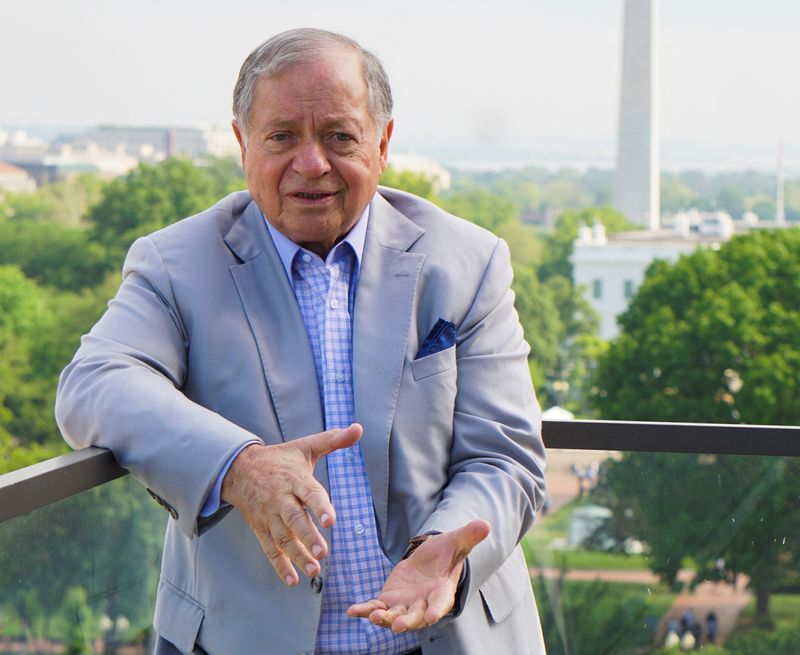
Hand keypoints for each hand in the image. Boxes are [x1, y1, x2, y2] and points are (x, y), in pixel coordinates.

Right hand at [221, 423, 361, 585]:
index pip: (309, 492)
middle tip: (323, 552)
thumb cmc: (280, 459)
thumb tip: (358, 428)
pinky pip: (270, 549)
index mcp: (294, 478)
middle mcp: (280, 499)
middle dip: (308, 536)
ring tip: (314, 570)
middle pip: (294, 519)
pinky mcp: (260, 528)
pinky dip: (280, 565)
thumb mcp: (305, 446)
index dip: (319, 506)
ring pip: (282, 537)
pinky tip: (293, 580)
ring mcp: (269, 516)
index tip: (330, 521)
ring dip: (297, 555)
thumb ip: (334, 440)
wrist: (239, 469)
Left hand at [347, 519, 489, 631]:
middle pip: (415, 616)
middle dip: (406, 621)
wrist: (429, 562)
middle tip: (397, 626)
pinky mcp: (389, 601)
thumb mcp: (455, 542)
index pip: (440, 603)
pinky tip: (352, 611)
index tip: (430, 616)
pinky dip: (365, 610)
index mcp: (441, 592)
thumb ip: (468, 536)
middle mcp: (423, 603)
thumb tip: (485, 524)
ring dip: (384, 618)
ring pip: (394, 615)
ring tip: (373, 617)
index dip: (435, 610)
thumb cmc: (445, 554)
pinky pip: (376, 607)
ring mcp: (405, 604)